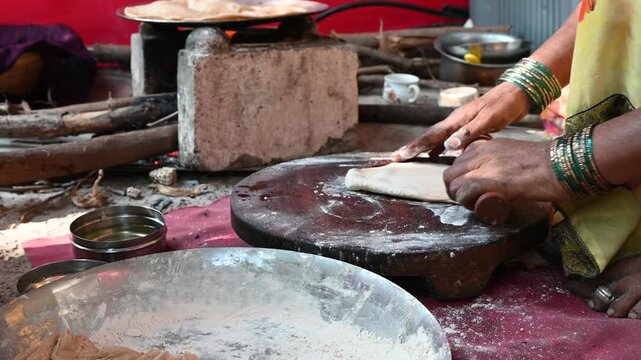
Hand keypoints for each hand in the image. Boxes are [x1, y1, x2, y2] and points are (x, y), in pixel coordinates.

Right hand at [391, 82, 531, 160]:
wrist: (515, 94)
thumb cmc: (503, 106)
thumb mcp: (488, 120)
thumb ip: (469, 133)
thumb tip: (448, 146)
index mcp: (456, 120)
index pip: (432, 135)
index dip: (416, 146)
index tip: (401, 155)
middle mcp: (454, 121)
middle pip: (428, 136)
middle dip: (411, 147)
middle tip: (394, 157)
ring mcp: (459, 123)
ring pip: (435, 137)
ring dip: (421, 147)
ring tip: (407, 156)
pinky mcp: (466, 126)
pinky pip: (445, 138)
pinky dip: (436, 147)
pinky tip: (434, 154)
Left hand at [442, 138, 568, 208]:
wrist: (564, 165)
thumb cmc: (547, 165)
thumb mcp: (514, 157)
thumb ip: (499, 164)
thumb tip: (494, 182)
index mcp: (486, 146)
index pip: (458, 163)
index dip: (461, 180)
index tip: (470, 191)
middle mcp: (481, 152)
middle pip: (450, 174)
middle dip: (456, 190)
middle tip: (471, 201)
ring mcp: (484, 165)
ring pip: (453, 183)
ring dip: (461, 198)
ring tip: (477, 204)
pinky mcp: (490, 180)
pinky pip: (465, 192)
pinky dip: (468, 202)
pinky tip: (482, 206)